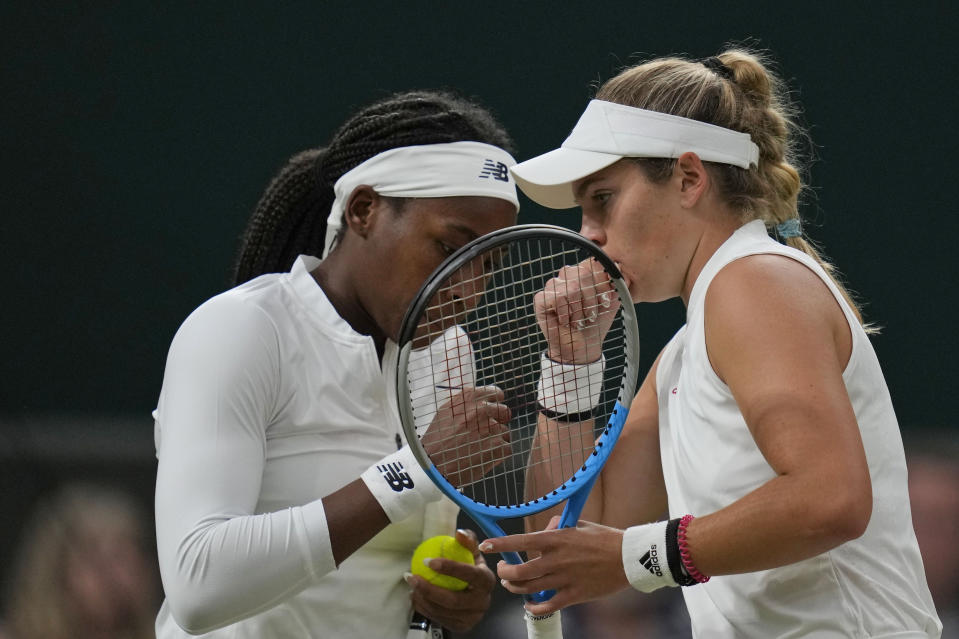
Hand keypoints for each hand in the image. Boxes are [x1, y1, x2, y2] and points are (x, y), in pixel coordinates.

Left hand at [407, 529, 495, 632]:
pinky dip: (424, 608)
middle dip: (428, 589)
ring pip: (443, 612)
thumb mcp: (472, 553)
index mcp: (487, 581)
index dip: (449, 568)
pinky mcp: (462, 626)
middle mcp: (482, 602)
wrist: (475, 594)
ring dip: (422, 599)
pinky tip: (415, 596)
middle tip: (412, 577)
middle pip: (453, 600)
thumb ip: (467, 541)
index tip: (428, 561)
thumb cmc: (471, 569)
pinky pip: (438, 619)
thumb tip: (458, 533)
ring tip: (411, 585)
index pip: (469, 574)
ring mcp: (472, 617)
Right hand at [421, 386, 510, 487]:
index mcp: (468, 398)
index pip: (495, 393)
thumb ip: (465, 405)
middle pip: (504, 411)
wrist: (433, 468)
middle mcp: (482, 409)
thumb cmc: (436, 443)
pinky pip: (506, 448)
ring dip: (495, 441)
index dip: (495, 404)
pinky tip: (482, 459)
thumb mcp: (445, 414)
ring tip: (476, 450)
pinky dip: (497, 456)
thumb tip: (482, 402)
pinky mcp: (499, 445)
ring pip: (504, 432)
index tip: (493, 412)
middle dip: (498, 422)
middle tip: (485, 434)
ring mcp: (492, 427)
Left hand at [479, 517, 629, 615]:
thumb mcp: (579, 525)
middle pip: (519, 572)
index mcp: (556, 539)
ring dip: (514, 588)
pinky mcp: (574, 595)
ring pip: (528, 589)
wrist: (628, 557)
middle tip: (502, 571)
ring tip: (512, 585)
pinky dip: (533, 607)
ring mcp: (564, 579)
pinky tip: (529, 605)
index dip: (500, 544)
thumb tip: (544, 529)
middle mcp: (556, 560)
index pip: (520, 542)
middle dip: (504, 573)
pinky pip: (547, 605)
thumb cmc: (604, 539)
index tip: (486, 545)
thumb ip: (557, 526)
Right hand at [535, 259, 619, 363]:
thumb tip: (617, 269)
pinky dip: (564, 312)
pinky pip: (557, 297)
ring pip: (571, 287)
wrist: (581, 347)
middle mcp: (567, 277)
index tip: (605, 302)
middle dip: (591, 299)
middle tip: (590, 315)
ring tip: (577, 320)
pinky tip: (565, 320)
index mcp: (583, 274)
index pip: (593, 265)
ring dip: (578, 309)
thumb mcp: (610, 302)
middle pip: (583, 274)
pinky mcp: (540, 298)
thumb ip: (614, 284)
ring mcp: (552, 286)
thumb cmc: (594, 325)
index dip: (601, 284)